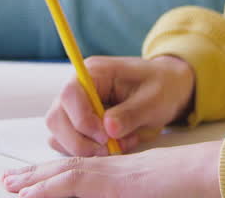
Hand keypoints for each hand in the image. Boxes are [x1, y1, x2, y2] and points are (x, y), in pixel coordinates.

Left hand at [1, 141, 221, 197]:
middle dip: (33, 176)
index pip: (77, 172)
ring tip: (10, 186)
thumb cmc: (189, 184)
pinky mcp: (112, 181)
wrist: (206, 171)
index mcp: (119, 172)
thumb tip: (123, 191)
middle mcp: (110, 168)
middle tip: (8, 181)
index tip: (30, 183)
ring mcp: (110, 173)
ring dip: (34, 180)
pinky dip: (49, 188)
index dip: (51, 176)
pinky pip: (73, 183)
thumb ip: (128, 190)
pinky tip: (30, 194)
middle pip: (64, 169)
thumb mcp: (150, 190)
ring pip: (63, 173)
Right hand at [46, 55, 195, 156]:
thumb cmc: (161, 87)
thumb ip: (131, 112)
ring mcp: (74, 107)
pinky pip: (68, 144)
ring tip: (118, 146)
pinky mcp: (78, 125)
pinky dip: (87, 152)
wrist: (168, 89)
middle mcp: (77, 88)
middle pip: (56, 118)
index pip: (69, 95)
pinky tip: (114, 146)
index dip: (82, 120)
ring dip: (84, 149)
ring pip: (58, 134)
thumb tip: (108, 129)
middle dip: (80, 141)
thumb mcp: (154, 99)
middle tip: (110, 149)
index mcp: (93, 72)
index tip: (106, 137)